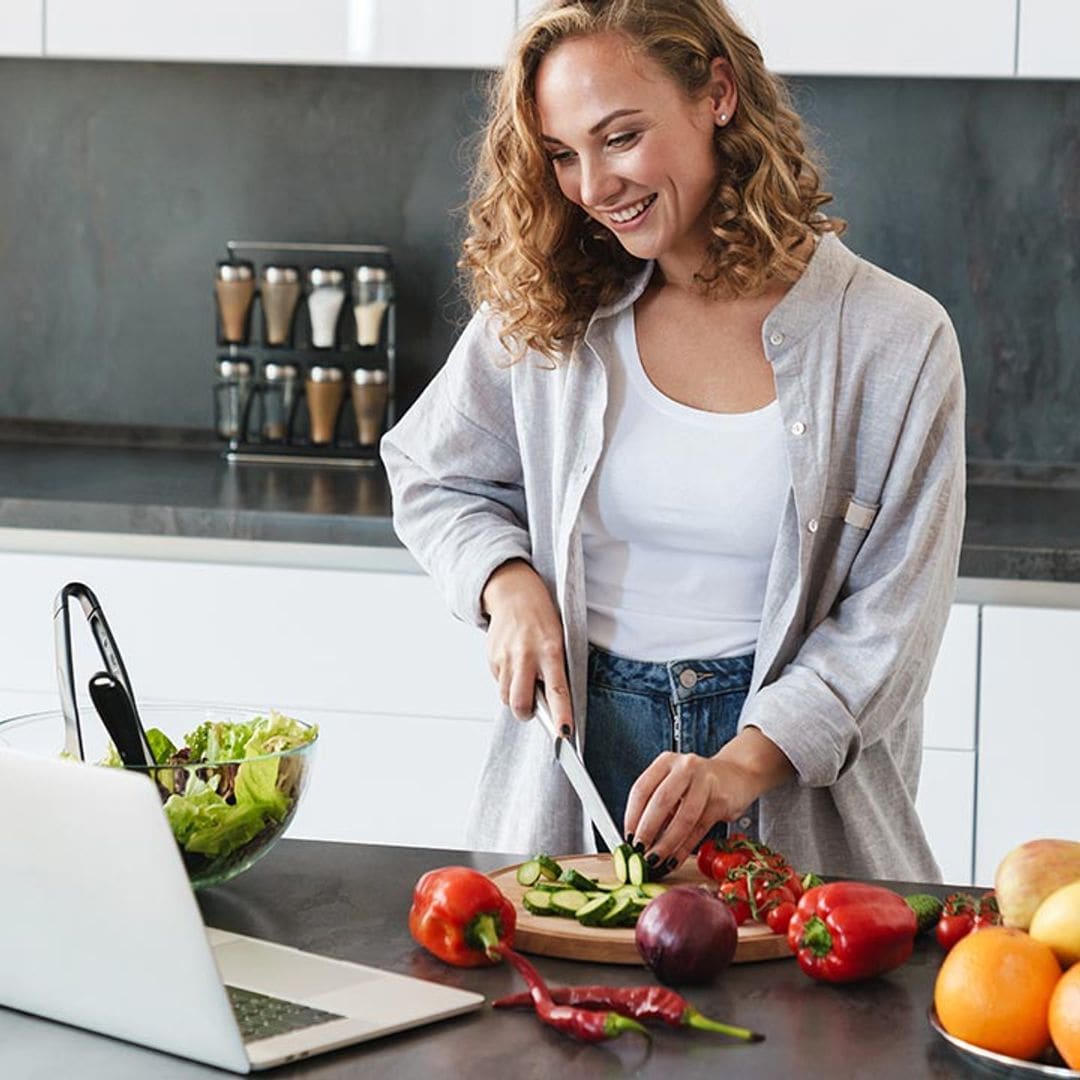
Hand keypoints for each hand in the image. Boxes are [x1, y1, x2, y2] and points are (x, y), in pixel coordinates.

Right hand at [481, 559, 572, 734]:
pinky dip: (506, 681)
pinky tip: (514, 664)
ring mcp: (505, 657)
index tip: (564, 735)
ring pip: (506, 696)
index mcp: (550, 651)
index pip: (557, 692)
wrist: (515, 592)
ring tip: (524, 678)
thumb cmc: (542, 618)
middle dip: (526, 713)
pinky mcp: (491, 657)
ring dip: (515, 697)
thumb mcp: (559, 639)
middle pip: (520, 703)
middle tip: (532, 709)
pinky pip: (498, 682)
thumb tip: (553, 703)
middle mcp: (526, 656)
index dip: (561, 716)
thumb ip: (556, 669)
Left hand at [624, 727, 794, 872]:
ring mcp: (705, 782)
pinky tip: (674, 860)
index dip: (632, 816)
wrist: (736, 775)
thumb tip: (636, 838)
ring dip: (667, 843)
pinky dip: (684, 848)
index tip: (628, 837)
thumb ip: (656, 805)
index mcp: (666, 762)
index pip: (641, 789)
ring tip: (655, 860)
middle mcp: (685, 767)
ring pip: (683, 817)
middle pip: (661, 801)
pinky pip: (699, 829)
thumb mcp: (674, 784)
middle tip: (639, 851)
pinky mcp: (721, 801)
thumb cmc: (698, 783)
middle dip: (647, 830)